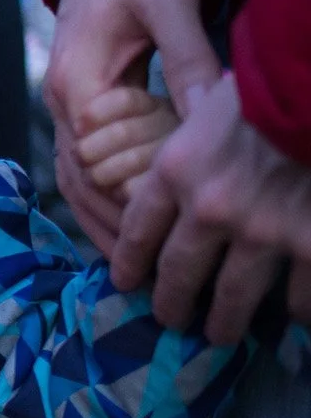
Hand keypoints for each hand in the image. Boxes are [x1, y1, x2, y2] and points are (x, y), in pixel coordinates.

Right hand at [45, 0, 216, 244]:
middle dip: (114, 230)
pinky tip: (126, 223)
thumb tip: (208, 119)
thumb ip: (188, 63)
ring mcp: (68, 102)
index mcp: (78, 82)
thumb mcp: (171, 3)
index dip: (132, 206)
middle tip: (151, 274)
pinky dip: (103, 196)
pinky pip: (87, 162)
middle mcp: (63, 100)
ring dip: (103, 222)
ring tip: (133, 265)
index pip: (100, 165)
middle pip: (81, 185)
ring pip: (78, 180)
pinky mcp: (84, 99)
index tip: (168, 240)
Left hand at [114, 74, 310, 343]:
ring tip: (221, 334)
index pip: (137, 230)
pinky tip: (292, 316)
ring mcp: (261, 231)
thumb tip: (188, 153)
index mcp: (175, 171)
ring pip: (233, 296)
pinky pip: (298, 294)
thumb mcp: (210, 104)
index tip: (125, 282)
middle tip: (171, 320)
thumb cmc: (268, 83)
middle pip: (177, 274)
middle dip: (171, 304)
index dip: (128, 262)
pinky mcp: (308, 243)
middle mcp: (209, 209)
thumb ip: (193, 141)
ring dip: (225, 321)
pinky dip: (296, 310)